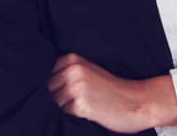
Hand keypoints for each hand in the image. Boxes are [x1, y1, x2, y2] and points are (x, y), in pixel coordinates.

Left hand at [48, 53, 172, 132]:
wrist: (136, 102)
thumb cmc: (111, 89)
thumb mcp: (88, 71)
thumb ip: (67, 73)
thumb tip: (41, 85)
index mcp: (72, 59)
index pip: (47, 74)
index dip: (55, 85)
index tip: (66, 90)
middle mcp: (72, 71)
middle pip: (48, 89)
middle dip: (57, 97)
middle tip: (77, 100)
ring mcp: (76, 88)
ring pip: (55, 103)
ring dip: (65, 108)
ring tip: (84, 106)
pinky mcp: (80, 105)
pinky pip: (64, 114)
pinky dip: (73, 116)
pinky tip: (88, 112)